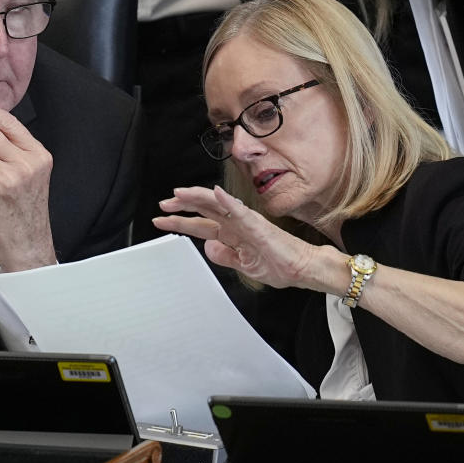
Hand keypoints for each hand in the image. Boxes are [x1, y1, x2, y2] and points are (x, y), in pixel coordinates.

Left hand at [153, 185, 323, 289]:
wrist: (302, 269)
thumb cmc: (279, 265)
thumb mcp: (242, 265)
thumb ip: (224, 256)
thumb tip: (208, 248)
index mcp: (232, 233)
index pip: (200, 224)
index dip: (180, 221)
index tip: (161, 220)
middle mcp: (237, 223)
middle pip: (204, 209)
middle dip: (182, 206)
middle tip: (163, 204)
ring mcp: (247, 222)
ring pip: (218, 204)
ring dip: (198, 197)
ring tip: (180, 193)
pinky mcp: (259, 225)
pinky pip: (241, 211)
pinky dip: (228, 201)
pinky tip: (216, 193)